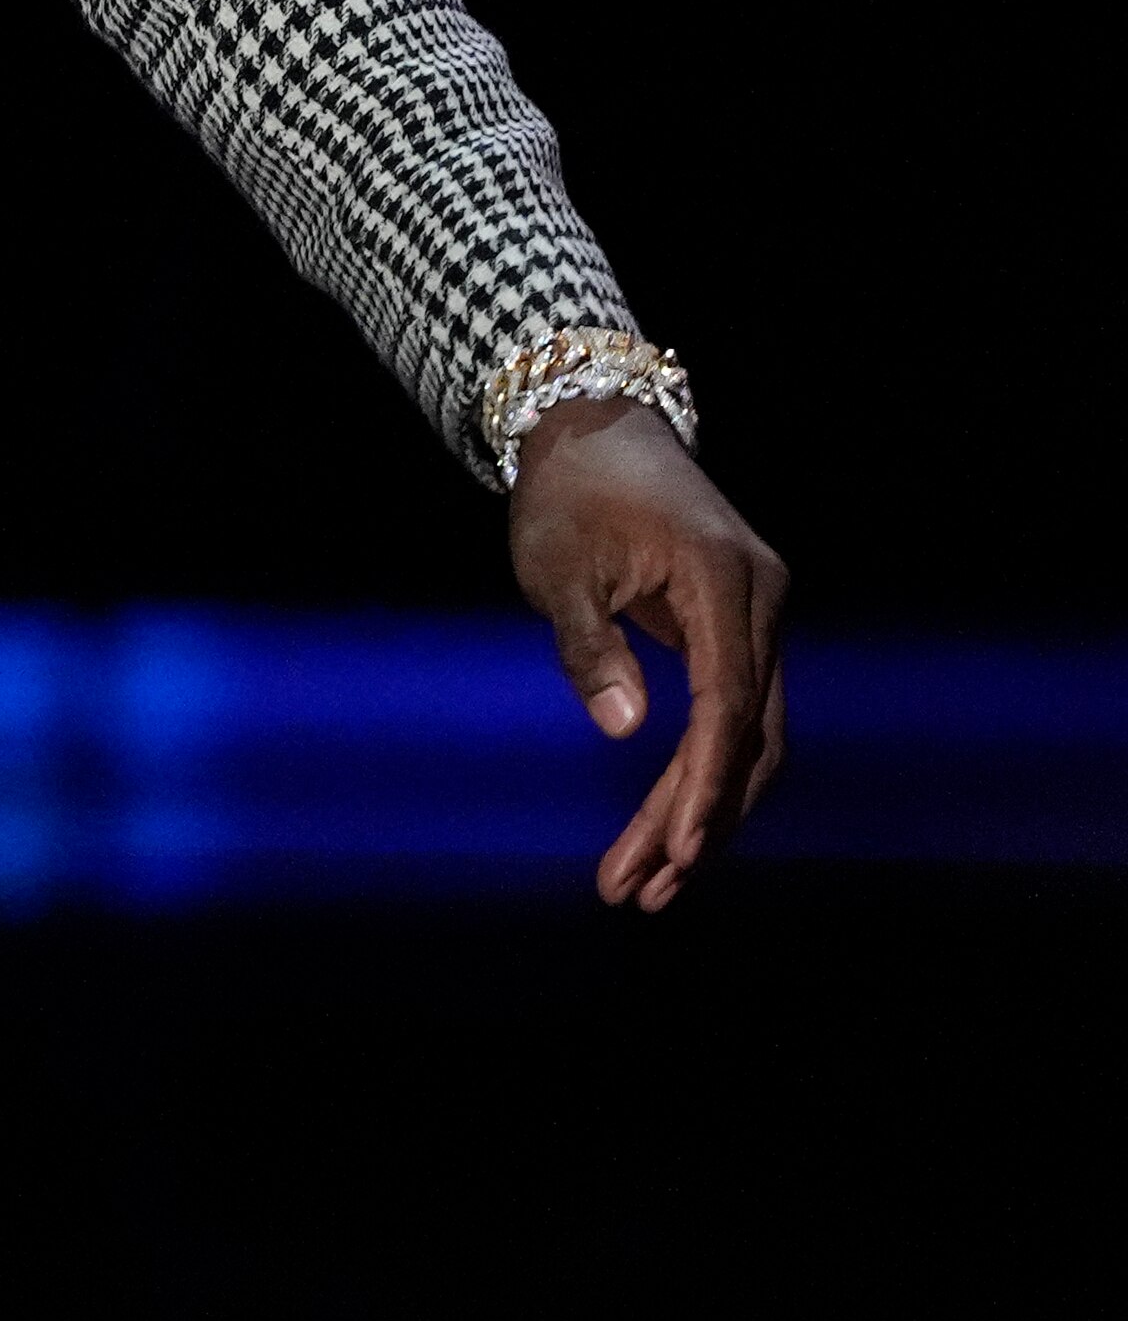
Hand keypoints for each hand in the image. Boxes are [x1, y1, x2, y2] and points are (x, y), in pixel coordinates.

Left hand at [507, 402, 786, 911]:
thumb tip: (626, 731)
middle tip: (640, 893)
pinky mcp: (743, 630)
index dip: (705, 784)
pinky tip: (667, 830)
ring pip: (749, 739)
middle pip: (748, 738)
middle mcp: (764, 604)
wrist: (597, 428)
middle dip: (697, 822)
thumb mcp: (557, 567)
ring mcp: (761, 618)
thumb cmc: (568, 494)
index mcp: (725, 582)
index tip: (678, 849)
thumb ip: (590, 647)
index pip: (728, 706)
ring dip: (703, 813)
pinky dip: (704, 774)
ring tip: (646, 884)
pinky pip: (736, 717)